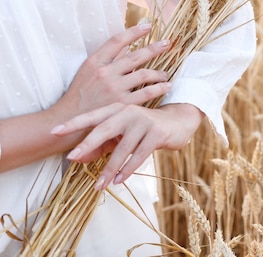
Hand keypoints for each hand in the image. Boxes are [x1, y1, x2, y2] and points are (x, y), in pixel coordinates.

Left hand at [51, 103, 203, 189]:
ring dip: (109, 169)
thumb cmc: (145, 128)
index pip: (92, 117)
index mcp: (117, 109)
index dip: (73, 123)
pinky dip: (128, 169)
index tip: (53, 131)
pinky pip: (139, 155)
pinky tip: (119, 180)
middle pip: (103, 129)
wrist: (178, 121)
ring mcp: (144, 121)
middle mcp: (129, 111)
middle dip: (87, 144)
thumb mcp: (122, 135)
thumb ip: (100, 145)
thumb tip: (78, 158)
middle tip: (71, 157)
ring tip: (99, 185)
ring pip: (122, 148)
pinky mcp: (156, 133)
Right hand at [53, 23, 172, 117]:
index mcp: (94, 62)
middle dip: (154, 48)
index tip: (148, 26)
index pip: (117, 40)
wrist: (69, 121)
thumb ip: (106, 59)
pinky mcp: (121, 104)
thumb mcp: (86, 72)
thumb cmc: (79, 96)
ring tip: (165, 74)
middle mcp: (104, 73)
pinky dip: (159, 88)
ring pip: (144, 74)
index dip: (134, 31)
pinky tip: (166, 86)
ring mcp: (113, 88)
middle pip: (136, 56)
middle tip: (167, 43)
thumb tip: (126, 47)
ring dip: (158, 73)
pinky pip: (146, 93)